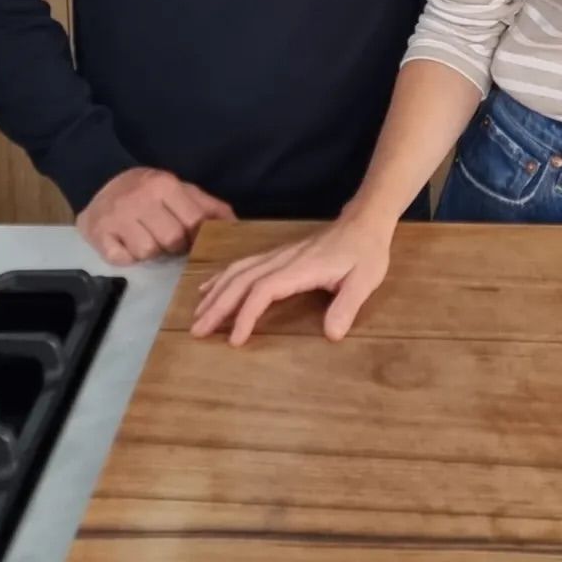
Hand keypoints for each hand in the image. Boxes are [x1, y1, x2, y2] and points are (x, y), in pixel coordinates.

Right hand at [78, 166, 235, 263]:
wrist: (100, 182)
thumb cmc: (148, 190)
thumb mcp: (180, 190)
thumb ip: (209, 206)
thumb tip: (237, 226)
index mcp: (164, 185)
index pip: (194, 221)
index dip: (198, 236)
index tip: (195, 239)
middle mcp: (141, 199)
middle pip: (172, 240)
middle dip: (174, 245)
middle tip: (166, 238)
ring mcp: (117, 217)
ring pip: (148, 252)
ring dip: (150, 251)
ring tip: (144, 237)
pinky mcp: (99, 234)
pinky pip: (123, 259)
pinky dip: (127, 257)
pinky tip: (125, 243)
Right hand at [190, 209, 393, 345]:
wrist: (364, 222)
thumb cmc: (365, 253)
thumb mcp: (364, 280)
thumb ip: (347, 306)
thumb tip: (331, 335)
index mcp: (300, 268)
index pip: (263, 290)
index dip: (245, 314)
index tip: (234, 339)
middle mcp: (283, 260)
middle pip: (241, 281)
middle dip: (217, 306)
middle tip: (196, 331)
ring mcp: (278, 255)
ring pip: (238, 271)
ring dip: (216, 292)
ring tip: (197, 313)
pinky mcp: (279, 255)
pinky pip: (244, 265)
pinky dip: (223, 277)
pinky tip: (210, 287)